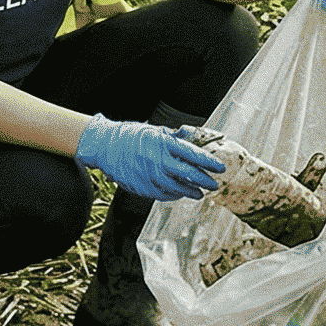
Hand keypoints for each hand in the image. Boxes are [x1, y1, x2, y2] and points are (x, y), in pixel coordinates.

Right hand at [75, 115, 224, 200]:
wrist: (105, 146)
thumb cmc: (131, 136)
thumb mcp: (155, 130)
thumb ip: (174, 137)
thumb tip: (193, 137)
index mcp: (163, 143)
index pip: (192, 154)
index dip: (209, 162)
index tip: (220, 167)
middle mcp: (157, 160)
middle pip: (188, 174)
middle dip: (204, 181)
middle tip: (214, 185)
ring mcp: (149, 175)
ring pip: (177, 188)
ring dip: (191, 192)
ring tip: (200, 193)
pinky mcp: (141, 187)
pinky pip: (163, 194)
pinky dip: (174, 195)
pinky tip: (180, 194)